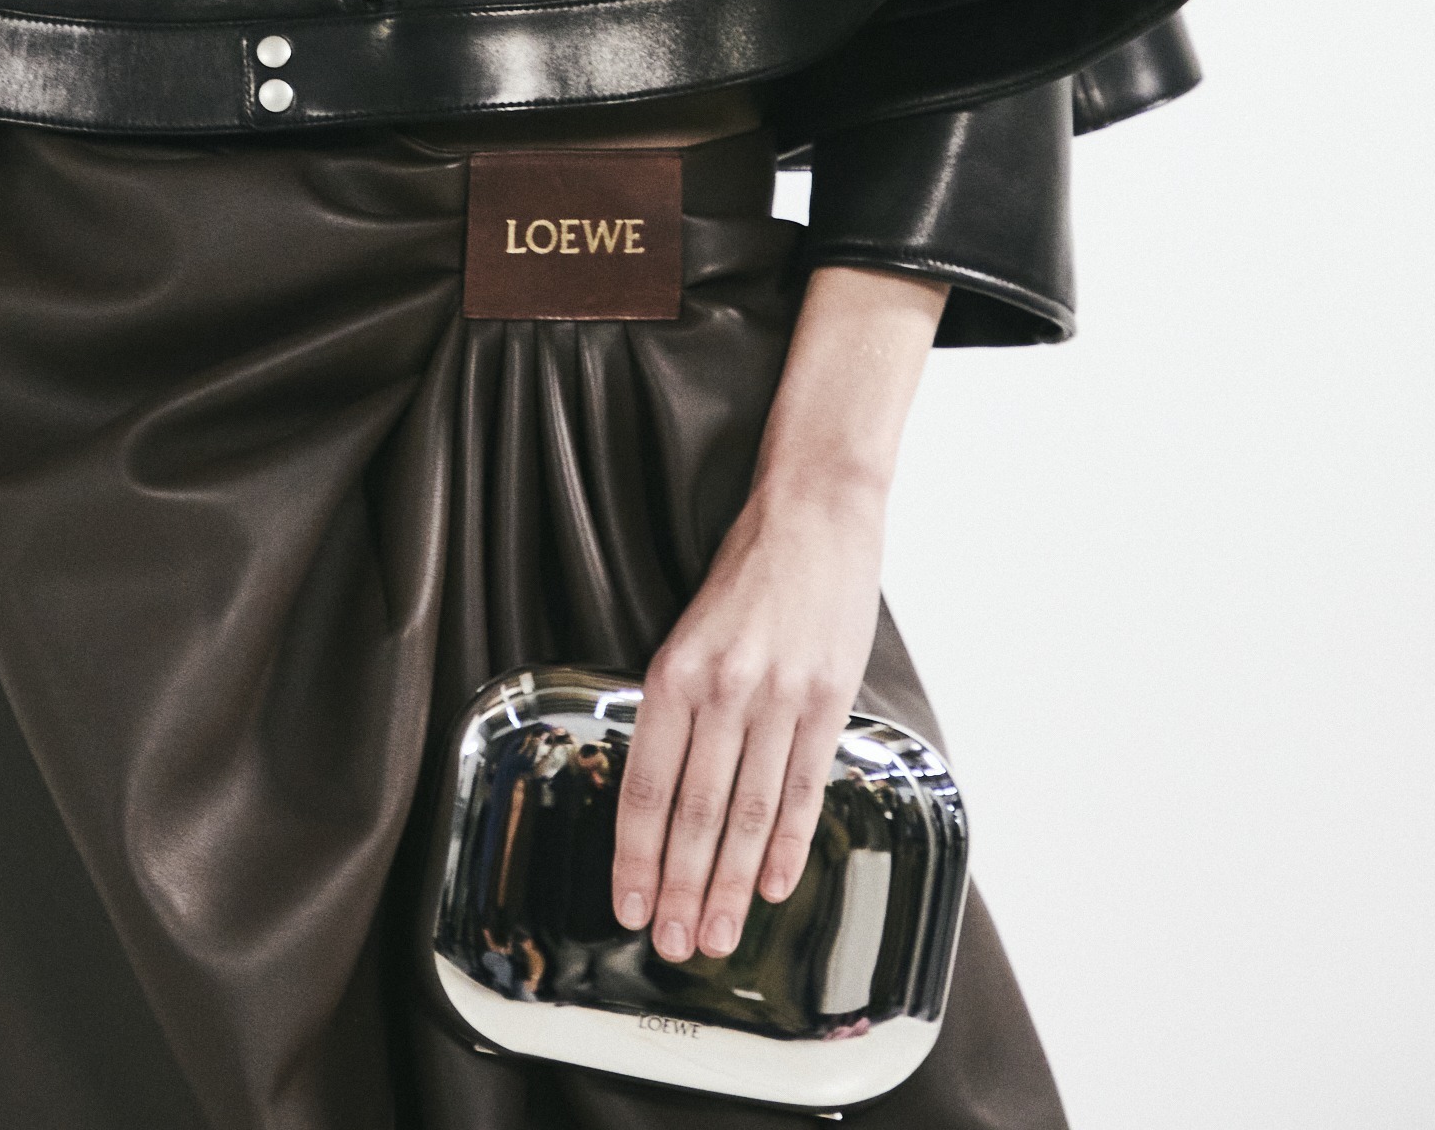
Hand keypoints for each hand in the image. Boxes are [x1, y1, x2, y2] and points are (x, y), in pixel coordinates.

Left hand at [611, 265, 945, 959]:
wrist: (816, 509)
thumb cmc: (747, 568)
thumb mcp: (690, 627)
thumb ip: (679, 701)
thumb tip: (662, 786)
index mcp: (676, 671)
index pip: (648, 785)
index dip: (637, 854)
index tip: (627, 905)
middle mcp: (725, 690)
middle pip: (696, 814)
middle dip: (682, 888)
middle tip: (672, 945)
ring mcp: (781, 699)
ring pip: (749, 814)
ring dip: (733, 885)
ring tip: (719, 934)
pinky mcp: (828, 700)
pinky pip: (803, 787)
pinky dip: (788, 843)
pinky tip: (776, 885)